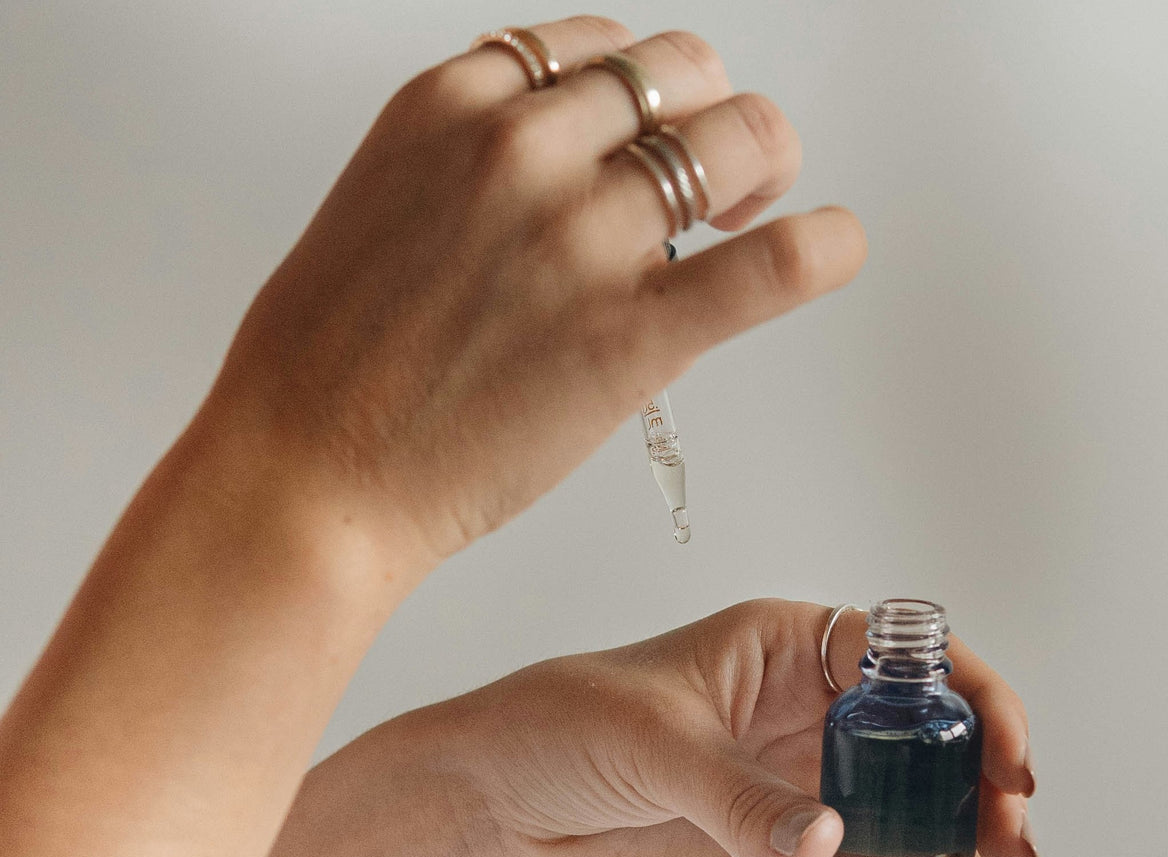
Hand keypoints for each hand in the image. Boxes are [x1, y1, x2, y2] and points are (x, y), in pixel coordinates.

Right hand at [196, 16, 865, 570]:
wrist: (307, 474)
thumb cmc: (326, 366)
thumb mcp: (383, 206)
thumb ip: (472, 169)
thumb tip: (557, 177)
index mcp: (453, 105)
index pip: (596, 48)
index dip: (644, 90)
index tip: (652, 131)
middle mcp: (524, 148)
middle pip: (681, 75)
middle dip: (714, 115)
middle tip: (722, 178)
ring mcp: (582, 237)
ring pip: (738, 140)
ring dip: (764, 166)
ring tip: (754, 212)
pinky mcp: (631, 334)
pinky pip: (771, 264)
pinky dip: (824, 248)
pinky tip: (837, 245)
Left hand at [424, 599, 1036, 856]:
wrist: (489, 811)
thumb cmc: (557, 728)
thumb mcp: (652, 742)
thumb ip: (738, 795)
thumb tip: (828, 841)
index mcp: (788, 650)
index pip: (909, 662)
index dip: (973, 702)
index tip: (1007, 760)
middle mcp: (805, 717)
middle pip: (922, 753)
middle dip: (980, 800)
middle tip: (1014, 854)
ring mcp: (791, 792)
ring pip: (898, 829)